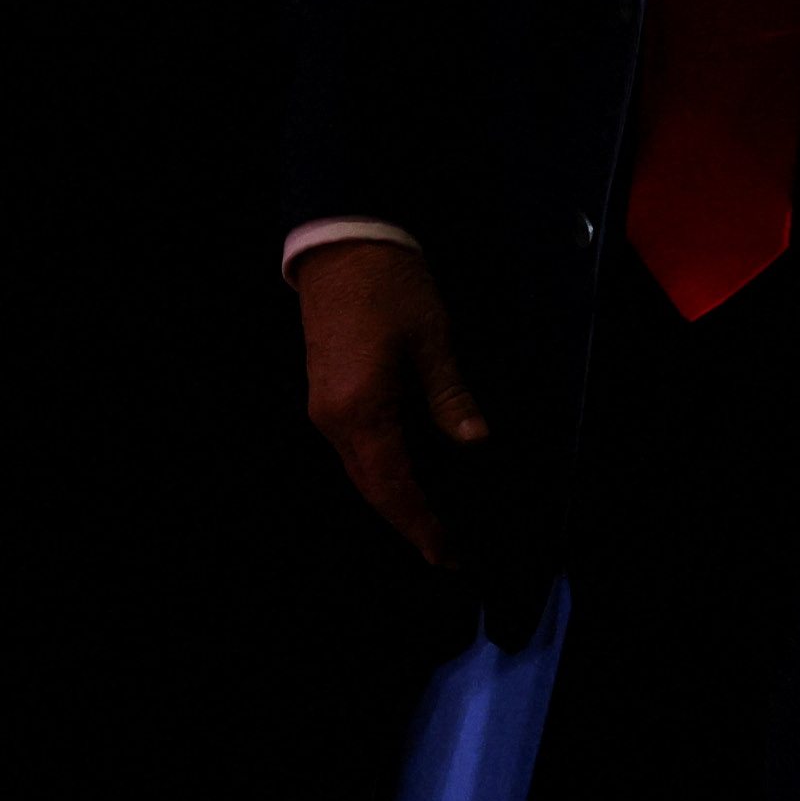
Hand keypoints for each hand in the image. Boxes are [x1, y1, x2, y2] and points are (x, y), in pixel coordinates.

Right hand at [294, 240, 488, 568]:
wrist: (342, 246)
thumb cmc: (394, 288)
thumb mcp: (434, 338)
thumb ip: (451, 395)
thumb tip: (475, 443)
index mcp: (361, 410)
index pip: (394, 485)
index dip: (421, 522)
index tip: (446, 554)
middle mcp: (334, 421)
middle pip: (372, 487)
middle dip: (409, 522)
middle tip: (446, 553)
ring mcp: (324, 410)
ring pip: (361, 472)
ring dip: (394, 501)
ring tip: (432, 526)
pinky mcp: (326, 397)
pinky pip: (356, 451)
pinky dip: (383, 474)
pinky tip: (408, 481)